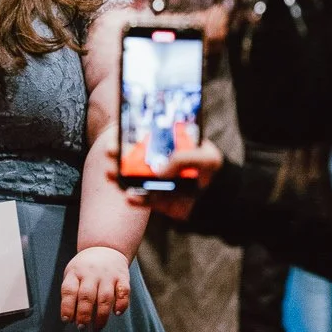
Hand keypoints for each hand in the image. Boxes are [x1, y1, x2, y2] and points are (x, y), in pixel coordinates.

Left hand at [60, 245, 130, 328]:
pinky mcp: (122, 277)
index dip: (67, 307)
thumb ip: (71, 294)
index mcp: (75, 272)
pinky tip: (117, 313)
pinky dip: (121, 304)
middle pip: (87, 296)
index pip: (69, 290)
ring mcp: (108, 275)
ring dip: (101, 314)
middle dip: (84, 314)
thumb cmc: (84, 269)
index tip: (67, 320)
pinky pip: (123, 292)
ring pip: (105, 297)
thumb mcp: (72, 274)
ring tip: (98, 326)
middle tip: (81, 327)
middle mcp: (91, 273)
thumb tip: (70, 319)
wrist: (105, 247)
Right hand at [107, 135, 223, 216]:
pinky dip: (135, 199)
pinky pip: (143, 200)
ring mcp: (157, 181)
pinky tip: (130, 197)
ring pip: (132, 178)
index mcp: (169, 145)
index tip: (117, 130)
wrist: (221, 200)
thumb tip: (160, 173)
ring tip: (111, 174)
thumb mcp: (207, 158)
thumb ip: (184, 159)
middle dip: (118, 153)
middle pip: (132, 155)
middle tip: (110, 151)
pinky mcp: (158, 201)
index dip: (129, 132)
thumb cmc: (215, 172)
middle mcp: (159, 161)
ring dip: (119, 176)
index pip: (145, 135)